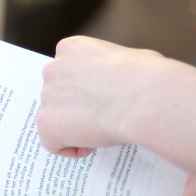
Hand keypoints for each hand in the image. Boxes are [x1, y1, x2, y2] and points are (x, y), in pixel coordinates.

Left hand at [37, 35, 169, 157]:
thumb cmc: (148, 77)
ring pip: (56, 118)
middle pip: (58, 94)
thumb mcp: (132, 58)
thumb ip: (113, 67)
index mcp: (71, 48)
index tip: (101, 98)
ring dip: (74, 127)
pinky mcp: (47, 122)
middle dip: (77, 107)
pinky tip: (94, 143)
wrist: (145, 100)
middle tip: (101, 117)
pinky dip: (72, 148)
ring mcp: (48, 95)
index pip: (67, 71)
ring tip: (102, 129)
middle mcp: (53, 68)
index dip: (85, 89)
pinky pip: (53, 143)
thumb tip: (124, 77)